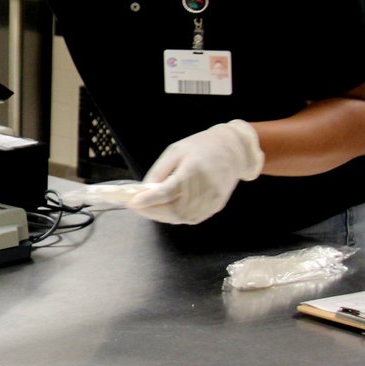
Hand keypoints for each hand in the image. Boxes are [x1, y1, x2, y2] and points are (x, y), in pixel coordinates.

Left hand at [127, 120, 263, 224]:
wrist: (233, 150)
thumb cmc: (201, 147)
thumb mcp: (176, 151)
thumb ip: (160, 172)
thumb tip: (144, 190)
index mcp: (193, 171)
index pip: (167, 192)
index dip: (147, 200)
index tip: (131, 202)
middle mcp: (204, 189)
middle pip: (173, 209)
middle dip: (150, 211)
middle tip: (136, 206)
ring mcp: (211, 200)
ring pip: (181, 217)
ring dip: (161, 216)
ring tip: (148, 208)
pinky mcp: (216, 206)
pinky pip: (192, 218)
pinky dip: (175, 217)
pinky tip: (166, 210)